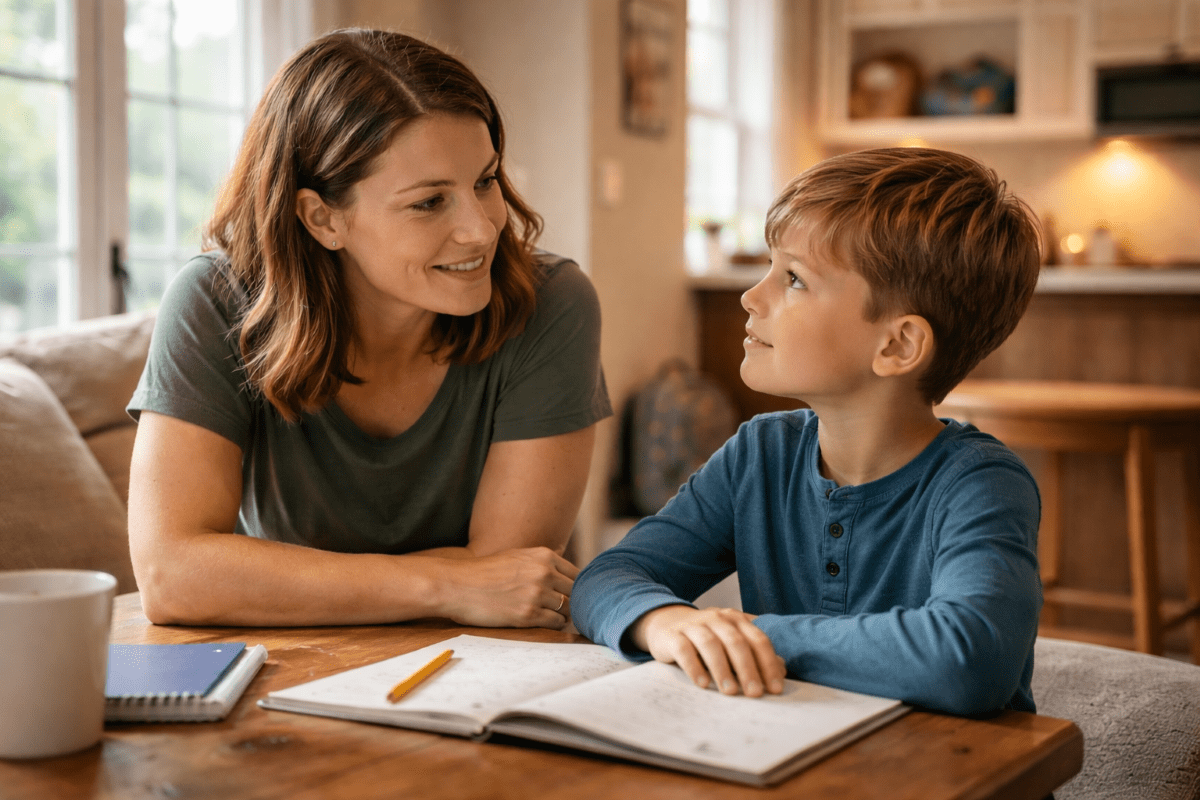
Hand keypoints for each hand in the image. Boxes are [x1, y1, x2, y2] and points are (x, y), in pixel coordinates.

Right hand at [431, 547, 577, 629]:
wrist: (457, 585)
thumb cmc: (484, 572)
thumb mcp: (516, 554)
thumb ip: (540, 557)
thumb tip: (562, 551)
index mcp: (544, 556)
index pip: (578, 574)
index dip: (579, 588)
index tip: (574, 597)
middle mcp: (544, 572)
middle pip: (577, 592)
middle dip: (575, 603)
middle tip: (571, 612)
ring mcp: (537, 593)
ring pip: (569, 609)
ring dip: (566, 616)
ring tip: (559, 620)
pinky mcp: (528, 614)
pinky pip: (556, 623)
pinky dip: (556, 626)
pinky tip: (547, 624)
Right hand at [633, 605, 785, 696]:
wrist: (667, 623)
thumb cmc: (707, 637)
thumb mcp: (732, 641)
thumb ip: (755, 653)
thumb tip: (781, 670)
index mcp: (736, 619)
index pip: (758, 640)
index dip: (768, 664)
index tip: (774, 689)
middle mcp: (716, 618)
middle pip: (736, 642)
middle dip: (748, 669)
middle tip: (754, 693)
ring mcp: (693, 625)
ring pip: (711, 644)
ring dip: (722, 669)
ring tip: (730, 692)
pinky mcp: (673, 635)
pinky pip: (684, 650)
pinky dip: (694, 666)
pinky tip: (702, 683)